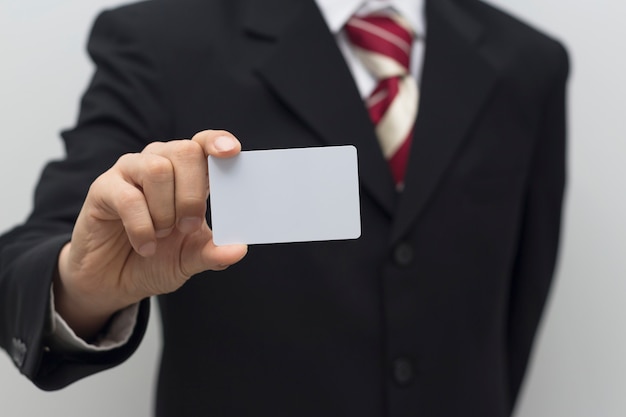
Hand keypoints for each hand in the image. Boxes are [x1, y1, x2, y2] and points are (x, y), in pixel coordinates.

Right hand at [54, 130, 247, 339]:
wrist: (114, 280)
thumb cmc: (156, 259)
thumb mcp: (190, 258)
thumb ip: (214, 253)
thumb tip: (239, 250)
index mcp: (187, 173)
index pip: (204, 143)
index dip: (218, 141)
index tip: (233, 152)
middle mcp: (159, 162)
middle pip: (185, 151)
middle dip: (193, 194)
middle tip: (188, 226)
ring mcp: (130, 172)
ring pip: (158, 169)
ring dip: (165, 210)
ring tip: (162, 233)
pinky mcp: (103, 188)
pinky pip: (129, 197)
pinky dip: (143, 227)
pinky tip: (145, 246)